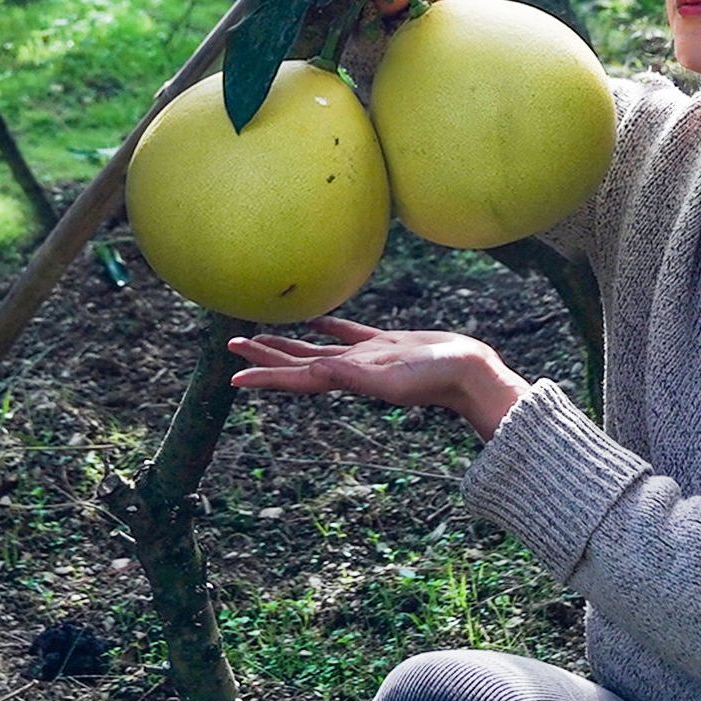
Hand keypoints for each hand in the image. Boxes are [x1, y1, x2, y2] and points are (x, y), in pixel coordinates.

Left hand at [228, 317, 528, 436]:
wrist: (469, 371)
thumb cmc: (434, 379)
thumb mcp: (392, 379)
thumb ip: (354, 375)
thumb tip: (315, 369)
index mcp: (346, 380)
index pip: (296, 379)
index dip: (265, 378)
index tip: (234, 377)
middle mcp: (349, 371)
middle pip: (297, 365)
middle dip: (264, 358)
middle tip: (231, 347)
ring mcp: (365, 358)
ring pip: (317, 348)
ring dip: (288, 344)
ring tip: (260, 336)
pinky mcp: (384, 344)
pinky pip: (346, 333)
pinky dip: (327, 325)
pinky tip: (315, 319)